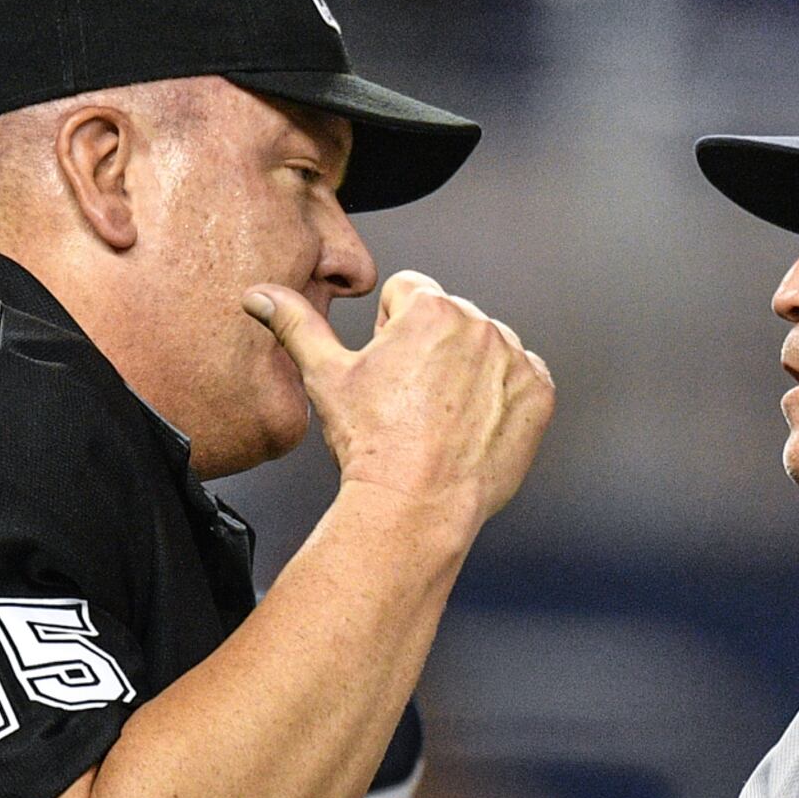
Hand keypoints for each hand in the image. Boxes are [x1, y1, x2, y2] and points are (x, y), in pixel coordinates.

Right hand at [245, 270, 552, 530]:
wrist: (414, 505)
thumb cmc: (370, 444)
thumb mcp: (326, 377)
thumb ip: (295, 324)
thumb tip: (260, 296)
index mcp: (429, 309)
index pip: (409, 292)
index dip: (390, 329)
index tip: (389, 371)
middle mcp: (478, 325)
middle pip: (450, 318)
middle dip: (432, 348)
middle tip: (411, 399)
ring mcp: (513, 360)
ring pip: (486, 347)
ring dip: (469, 370)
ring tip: (441, 416)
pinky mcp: (538, 394)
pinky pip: (523, 377)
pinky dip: (503, 398)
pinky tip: (473, 425)